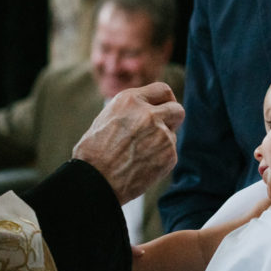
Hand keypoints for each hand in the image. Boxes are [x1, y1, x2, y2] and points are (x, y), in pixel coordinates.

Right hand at [72, 82, 184, 203]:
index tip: (165, 107)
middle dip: (173, 118)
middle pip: (177, 109)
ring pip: (173, 134)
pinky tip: (142, 165)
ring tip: (139, 154)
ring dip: (162, 141)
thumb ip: (131, 111)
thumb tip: (149, 108)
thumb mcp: (107, 118)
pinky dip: (161, 158)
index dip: (165, 100)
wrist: (95, 180)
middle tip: (163, 128)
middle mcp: (149, 114)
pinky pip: (170, 153)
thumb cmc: (94, 152)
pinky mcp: (169, 155)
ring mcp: (161, 134)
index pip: (163, 90)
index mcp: (130, 100)